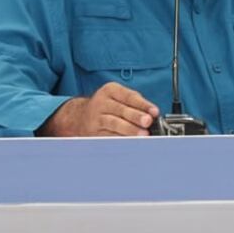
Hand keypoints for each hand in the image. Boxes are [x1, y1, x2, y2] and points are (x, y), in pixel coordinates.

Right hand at [40, 82, 159, 136]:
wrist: (79, 116)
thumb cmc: (108, 106)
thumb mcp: (119, 97)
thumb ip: (136, 103)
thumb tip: (153, 115)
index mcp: (110, 90)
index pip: (129, 96)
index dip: (142, 104)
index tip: (154, 112)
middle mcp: (102, 102)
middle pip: (121, 110)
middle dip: (135, 116)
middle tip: (147, 122)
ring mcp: (96, 118)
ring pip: (114, 123)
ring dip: (130, 130)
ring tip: (142, 134)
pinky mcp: (94, 132)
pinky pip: (108, 136)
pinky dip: (121, 140)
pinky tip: (131, 142)